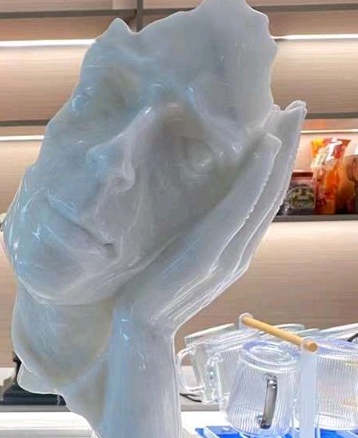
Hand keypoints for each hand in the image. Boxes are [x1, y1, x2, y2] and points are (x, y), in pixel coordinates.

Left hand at [118, 103, 303, 331]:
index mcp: (234, 250)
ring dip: (278, 152)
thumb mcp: (181, 256)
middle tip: (299, 107)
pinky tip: (264, 148)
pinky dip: (254, 177)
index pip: (262, 200)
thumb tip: (200, 207)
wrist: (138, 331)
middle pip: (272, 192)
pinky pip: (237, 209)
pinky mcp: (208, 255)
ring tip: (288, 115)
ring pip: (263, 195)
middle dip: (286, 148)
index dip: (276, 163)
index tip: (282, 125)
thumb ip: (199, 236)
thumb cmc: (152, 292)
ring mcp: (228, 254)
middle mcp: (240, 251)